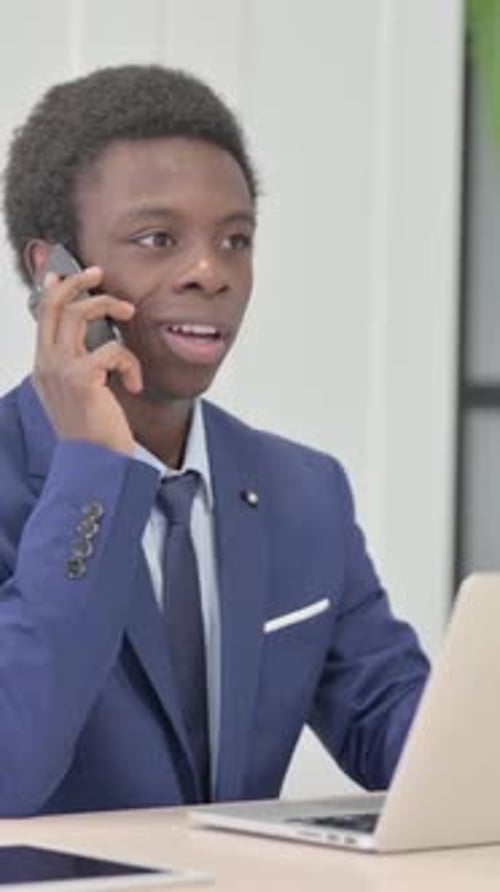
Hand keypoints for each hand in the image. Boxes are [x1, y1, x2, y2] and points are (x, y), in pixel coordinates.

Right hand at [33, 266, 141, 455]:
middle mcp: (46, 364)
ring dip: (110, 306)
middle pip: (57, 304)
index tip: (62, 272)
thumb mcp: (81, 393)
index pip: (43, 317)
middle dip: (79, 282)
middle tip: (99, 273)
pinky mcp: (81, 378)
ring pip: (82, 313)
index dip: (52, 290)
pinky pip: (113, 349)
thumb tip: (96, 341)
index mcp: (44, 366)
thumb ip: (80, 365)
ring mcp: (60, 369)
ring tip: (129, 314)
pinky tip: (134, 385)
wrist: (95, 462)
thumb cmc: (94, 430)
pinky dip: (131, 364)